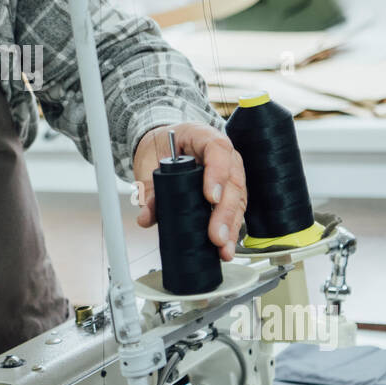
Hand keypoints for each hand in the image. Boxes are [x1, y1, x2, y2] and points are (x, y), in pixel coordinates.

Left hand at [132, 123, 246, 261]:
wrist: (164, 144)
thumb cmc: (162, 146)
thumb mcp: (150, 161)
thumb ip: (149, 189)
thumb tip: (146, 217)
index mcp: (204, 137)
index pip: (218, 149)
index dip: (217, 173)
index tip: (210, 197)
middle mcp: (224, 155)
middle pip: (233, 181)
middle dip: (224, 212)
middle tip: (215, 235)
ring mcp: (230, 173)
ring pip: (238, 199)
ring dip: (231, 226)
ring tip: (222, 247)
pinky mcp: (230, 192)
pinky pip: (235, 210)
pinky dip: (230, 230)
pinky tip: (225, 247)